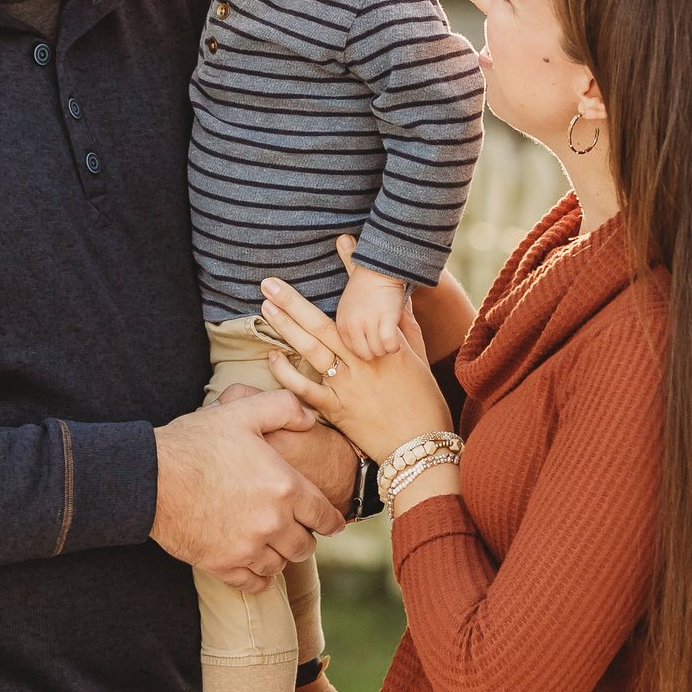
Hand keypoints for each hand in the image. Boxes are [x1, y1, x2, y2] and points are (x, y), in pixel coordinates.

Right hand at [154, 390, 344, 592]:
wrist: (151, 477)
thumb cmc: (196, 442)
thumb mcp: (242, 412)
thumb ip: (283, 408)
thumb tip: (309, 418)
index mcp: (284, 487)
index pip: (325, 515)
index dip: (332, 521)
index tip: (333, 525)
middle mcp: (273, 522)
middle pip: (305, 545)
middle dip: (304, 537)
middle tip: (295, 530)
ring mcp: (248, 547)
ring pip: (281, 565)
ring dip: (279, 555)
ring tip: (271, 543)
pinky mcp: (223, 565)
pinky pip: (255, 583)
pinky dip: (259, 576)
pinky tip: (255, 564)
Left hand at [259, 273, 452, 463]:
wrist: (423, 449)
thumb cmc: (424, 403)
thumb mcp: (418, 359)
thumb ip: (403, 328)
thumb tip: (396, 300)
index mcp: (386, 345)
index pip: (363, 303)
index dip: (352, 271)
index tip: (341, 242)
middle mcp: (365, 362)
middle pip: (324, 325)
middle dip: (294, 301)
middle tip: (270, 282)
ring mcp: (350, 387)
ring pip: (313, 351)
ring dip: (287, 328)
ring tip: (266, 308)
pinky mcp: (339, 411)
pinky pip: (308, 390)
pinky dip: (289, 374)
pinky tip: (273, 357)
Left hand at [333, 253, 408, 361]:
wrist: (379, 268)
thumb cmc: (368, 289)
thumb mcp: (351, 310)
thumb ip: (352, 328)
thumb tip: (359, 349)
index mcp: (342, 324)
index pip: (351, 351)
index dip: (365, 348)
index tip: (372, 341)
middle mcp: (352, 325)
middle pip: (365, 354)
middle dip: (375, 350)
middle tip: (383, 341)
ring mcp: (368, 323)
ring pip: (378, 351)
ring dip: (386, 348)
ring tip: (390, 336)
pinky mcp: (385, 320)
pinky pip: (389, 345)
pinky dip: (395, 346)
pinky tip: (397, 339)